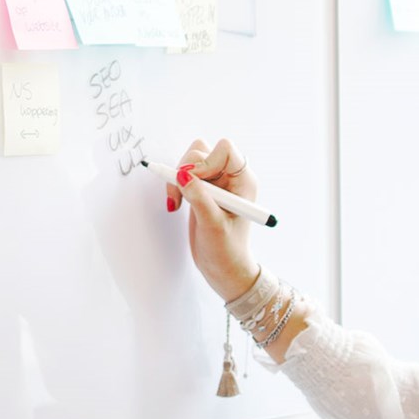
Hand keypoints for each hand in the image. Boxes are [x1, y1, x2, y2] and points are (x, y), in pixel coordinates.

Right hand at [164, 137, 259, 300]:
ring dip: (178, 178)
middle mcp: (230, 177)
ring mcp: (215, 183)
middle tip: (182, 193)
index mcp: (243, 180)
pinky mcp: (201, 190)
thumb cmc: (227, 251)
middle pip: (202, 151)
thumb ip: (199, 198)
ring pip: (190, 161)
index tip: (196, 182)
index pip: (225, 149)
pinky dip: (175, 185)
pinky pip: (183, 174)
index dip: (206, 161)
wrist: (223, 269)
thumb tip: (182, 174)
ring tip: (177, 200)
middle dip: (187, 170)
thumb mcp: (213, 225)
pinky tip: (176, 204)